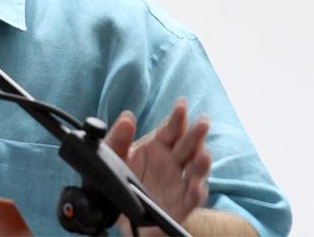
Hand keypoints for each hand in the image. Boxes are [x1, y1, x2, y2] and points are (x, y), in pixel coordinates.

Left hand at [105, 99, 211, 230]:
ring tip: (204, 154)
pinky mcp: (182, 204)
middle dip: (196, 134)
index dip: (177, 117)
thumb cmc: (123, 178)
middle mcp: (173, 162)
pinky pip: (192, 198)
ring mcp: (180, 182)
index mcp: (158, 146)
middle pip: (188, 146)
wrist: (123, 213)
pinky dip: (195, 192)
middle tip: (203, 123)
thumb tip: (127, 117)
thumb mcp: (114, 156)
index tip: (181, 104)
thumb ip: (118, 138)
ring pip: (196, 170)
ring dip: (202, 162)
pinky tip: (194, 185)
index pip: (171, 129)